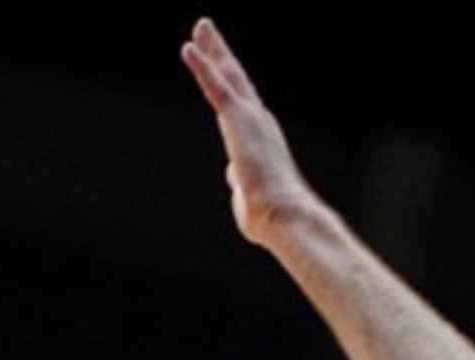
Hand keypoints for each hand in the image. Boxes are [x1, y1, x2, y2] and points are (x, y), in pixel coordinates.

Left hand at [179, 17, 321, 246]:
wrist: (285, 217)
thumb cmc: (269, 217)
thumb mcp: (247, 195)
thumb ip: (238, 181)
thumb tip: (233, 177)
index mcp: (260, 140)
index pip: (240, 104)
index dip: (228, 82)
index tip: (220, 66)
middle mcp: (259, 123)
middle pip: (235, 80)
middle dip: (220, 54)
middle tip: (207, 31)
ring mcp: (251, 119)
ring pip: (227, 75)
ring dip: (213, 49)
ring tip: (201, 26)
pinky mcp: (239, 120)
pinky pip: (216, 87)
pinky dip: (203, 67)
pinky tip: (189, 48)